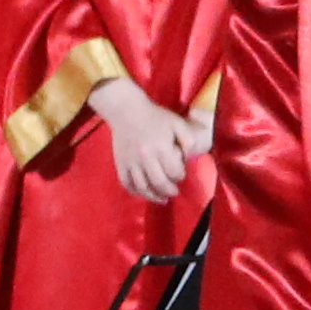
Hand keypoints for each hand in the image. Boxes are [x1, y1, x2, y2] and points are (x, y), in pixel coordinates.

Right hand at [94, 81, 200, 207]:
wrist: (126, 110)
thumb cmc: (154, 116)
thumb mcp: (177, 122)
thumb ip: (188, 139)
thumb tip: (190, 156)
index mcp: (161, 147)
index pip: (174, 172)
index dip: (180, 176)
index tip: (181, 174)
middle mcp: (146, 158)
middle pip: (160, 183)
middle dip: (170, 191)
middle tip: (174, 191)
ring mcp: (131, 162)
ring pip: (143, 188)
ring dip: (154, 196)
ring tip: (162, 198)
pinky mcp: (121, 164)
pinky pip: (127, 184)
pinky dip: (135, 192)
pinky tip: (143, 192)